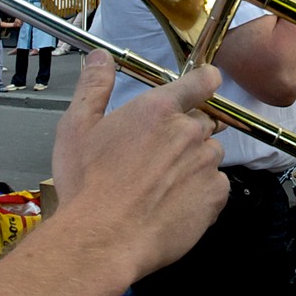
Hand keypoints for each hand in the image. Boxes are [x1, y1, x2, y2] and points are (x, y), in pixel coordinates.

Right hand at [50, 52, 228, 279]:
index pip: (201, 81)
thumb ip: (94, 87)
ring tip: (162, 185)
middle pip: (204, 121)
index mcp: (159, 109)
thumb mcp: (77, 128)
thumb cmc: (86, 184)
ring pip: (210, 155)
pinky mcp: (215, 197)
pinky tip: (174, 205)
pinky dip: (202, 192)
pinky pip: (217, 186)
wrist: (102, 239)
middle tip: (158, 156)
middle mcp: (189, 132)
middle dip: (187, 133)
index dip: (205, 81)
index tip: (205, 84)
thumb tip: (101, 57)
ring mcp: (206, 165)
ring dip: (194, 163)